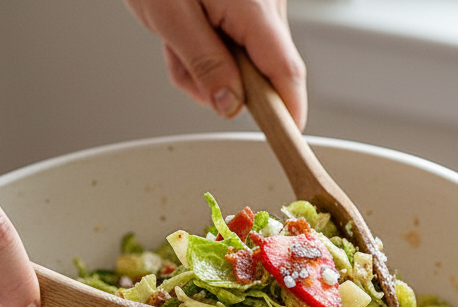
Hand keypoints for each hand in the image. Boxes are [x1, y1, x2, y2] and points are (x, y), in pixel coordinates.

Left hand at [122, 0, 307, 128]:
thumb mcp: (169, 16)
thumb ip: (203, 63)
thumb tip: (230, 105)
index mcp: (255, 9)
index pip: (287, 75)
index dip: (287, 114)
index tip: (284, 142)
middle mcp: (268, 6)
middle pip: (264, 73)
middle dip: (222, 83)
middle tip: (179, 64)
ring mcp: (262, 5)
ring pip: (247, 61)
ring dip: (208, 64)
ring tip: (176, 39)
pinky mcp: (251, 5)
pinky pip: (237, 42)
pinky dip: (210, 45)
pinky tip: (187, 28)